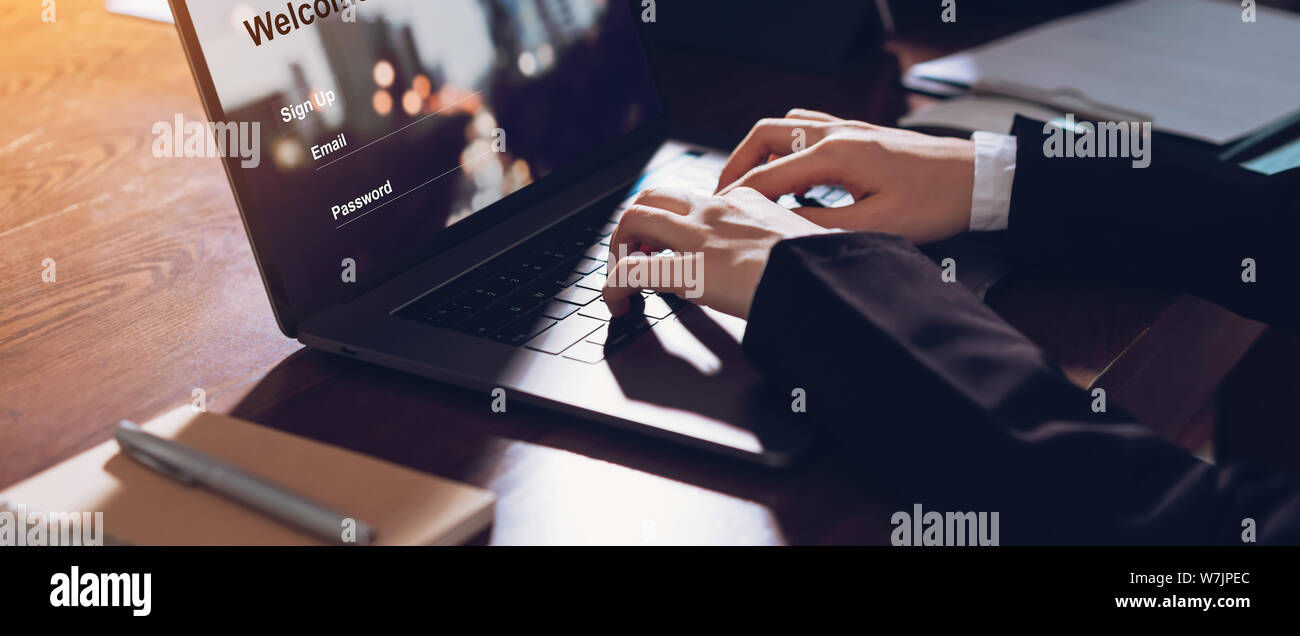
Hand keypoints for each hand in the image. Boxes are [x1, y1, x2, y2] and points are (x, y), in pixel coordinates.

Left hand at [601, 185, 834, 318]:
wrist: (827, 277)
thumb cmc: (824, 265)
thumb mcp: (806, 240)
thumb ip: (786, 242)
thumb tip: (789, 261)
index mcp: (745, 201)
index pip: (696, 199)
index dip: (676, 222)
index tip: (674, 245)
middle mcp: (715, 210)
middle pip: (654, 195)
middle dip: (636, 223)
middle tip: (636, 252)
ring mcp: (698, 236)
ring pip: (634, 219)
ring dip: (619, 246)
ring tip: (622, 275)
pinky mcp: (688, 269)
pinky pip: (631, 270)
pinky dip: (614, 286)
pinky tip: (619, 303)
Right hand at [716, 109, 975, 243]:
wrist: (979, 179)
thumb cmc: (937, 202)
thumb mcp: (875, 226)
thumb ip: (820, 225)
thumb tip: (778, 228)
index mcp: (836, 154)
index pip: (768, 174)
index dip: (738, 196)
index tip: (719, 216)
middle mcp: (838, 133)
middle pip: (766, 136)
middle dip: (737, 165)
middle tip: (723, 195)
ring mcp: (850, 128)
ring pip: (785, 127)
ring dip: (762, 153)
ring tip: (751, 185)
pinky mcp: (862, 134)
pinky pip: (809, 129)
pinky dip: (788, 148)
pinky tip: (793, 174)